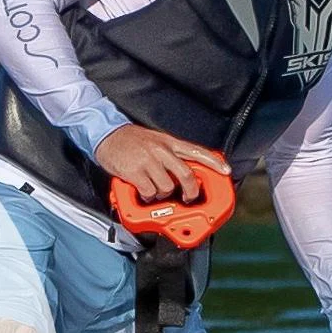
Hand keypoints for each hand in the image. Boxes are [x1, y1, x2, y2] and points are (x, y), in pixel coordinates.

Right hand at [94, 124, 230, 205]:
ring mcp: (148, 161)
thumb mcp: (154, 139)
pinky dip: (148, 197)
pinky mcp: (135, 172)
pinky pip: (149, 192)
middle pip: (186, 174)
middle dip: (191, 191)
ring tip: (155, 191)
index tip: (226, 170)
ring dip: (163, 194)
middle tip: (188, 197)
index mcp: (168, 142)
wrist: (105, 134)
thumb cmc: (129, 139)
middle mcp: (161, 150)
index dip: (214, 162)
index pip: (197, 150)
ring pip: (167, 187)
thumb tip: (183, 170)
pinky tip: (143, 193)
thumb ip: (170, 153)